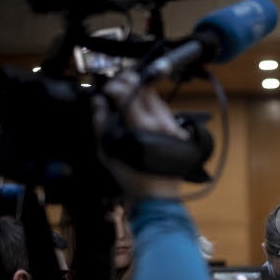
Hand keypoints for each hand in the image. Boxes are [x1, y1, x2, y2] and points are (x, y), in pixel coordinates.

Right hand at [92, 70, 188, 198]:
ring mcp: (174, 127)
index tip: (108, 89)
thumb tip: (99, 101)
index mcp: (143, 127)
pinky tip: (144, 111)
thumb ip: (101, 124)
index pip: (130, 95)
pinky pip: (166, 113)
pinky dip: (153, 107)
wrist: (157, 196)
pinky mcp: (180, 133)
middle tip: (118, 86)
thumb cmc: (130, 177)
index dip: (117, 86)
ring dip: (143, 94)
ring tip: (129, 96)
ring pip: (158, 100)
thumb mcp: (108, 152)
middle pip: (147, 92)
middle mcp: (162, 123)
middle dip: (131, 84)